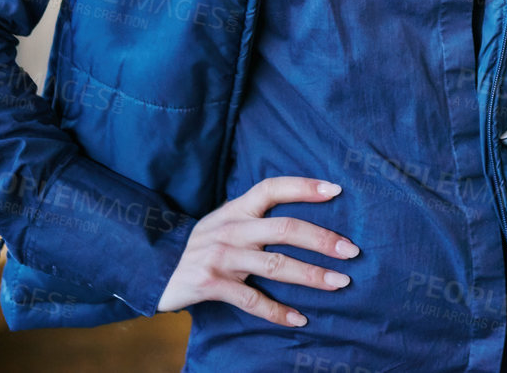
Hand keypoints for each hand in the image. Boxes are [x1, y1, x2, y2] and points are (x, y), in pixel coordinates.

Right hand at [156, 176, 359, 325]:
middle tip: (352, 251)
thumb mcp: (224, 222)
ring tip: (341, 282)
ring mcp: (221, 256)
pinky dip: (278, 312)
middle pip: (284, 228)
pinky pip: (252, 300)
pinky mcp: (211, 284)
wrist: (155, 270)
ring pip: (276, 265)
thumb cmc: (203, 246)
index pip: (273, 188)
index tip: (336, 190)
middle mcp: (230, 228)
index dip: (304, 186)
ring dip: (312, 275)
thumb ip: (255, 216)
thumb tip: (304, 218)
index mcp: (236, 209)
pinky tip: (300, 319)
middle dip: (322, 239)